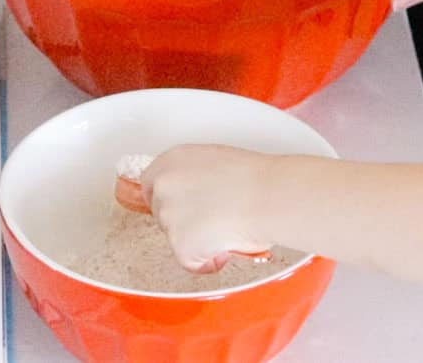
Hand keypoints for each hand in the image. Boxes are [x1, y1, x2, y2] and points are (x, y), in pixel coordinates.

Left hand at [140, 144, 272, 271]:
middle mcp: (164, 184)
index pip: (151, 183)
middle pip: (161, 213)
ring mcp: (169, 215)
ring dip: (198, 242)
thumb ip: (195, 177)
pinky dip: (208, 261)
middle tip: (212, 224)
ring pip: (176, 239)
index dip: (170, 200)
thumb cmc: (257, 180)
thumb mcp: (216, 162)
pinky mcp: (180, 244)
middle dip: (183, 223)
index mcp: (173, 159)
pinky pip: (190, 261)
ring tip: (228, 231)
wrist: (270, 197)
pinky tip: (228, 246)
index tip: (184, 209)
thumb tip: (197, 195)